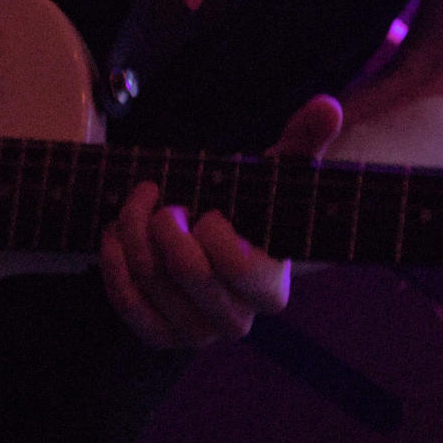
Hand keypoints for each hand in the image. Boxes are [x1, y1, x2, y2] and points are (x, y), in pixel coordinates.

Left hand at [98, 94, 343, 348]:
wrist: (220, 237)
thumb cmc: (249, 203)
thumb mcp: (277, 172)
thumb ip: (305, 141)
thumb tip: (328, 107)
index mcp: (271, 290)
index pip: (237, 267)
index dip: (213, 230)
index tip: (207, 207)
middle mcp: (235, 322)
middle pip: (187, 271)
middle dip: (166, 223)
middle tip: (165, 200)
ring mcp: (195, 333)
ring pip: (151, 282)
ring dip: (134, 232)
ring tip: (139, 204)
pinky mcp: (159, 335)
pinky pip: (127, 305)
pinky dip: (114, 262)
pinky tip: (116, 232)